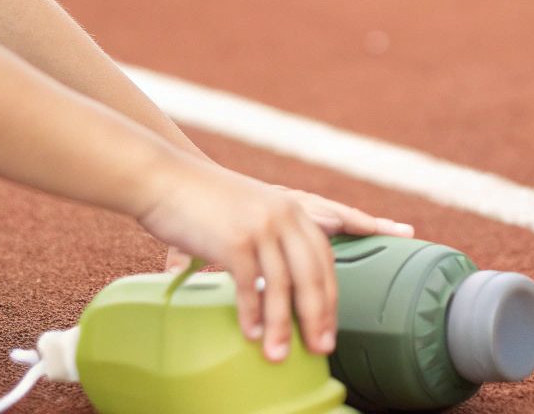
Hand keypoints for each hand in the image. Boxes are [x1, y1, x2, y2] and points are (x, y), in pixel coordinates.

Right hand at [138, 159, 415, 362]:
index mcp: (293, 208)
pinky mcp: (236, 239)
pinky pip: (252, 285)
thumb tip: (274, 284)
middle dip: (321, 314)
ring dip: (284, 324)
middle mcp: (286, 214)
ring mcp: (263, 226)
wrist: (164, 178)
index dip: (344, 276)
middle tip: (323, 347)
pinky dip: (254, 313)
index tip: (369, 286)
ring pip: (285, 286)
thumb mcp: (249, 214)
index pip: (331, 247)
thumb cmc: (203, 202)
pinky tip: (254, 334)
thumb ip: (268, 243)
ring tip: (281, 354)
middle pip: (316, 273)